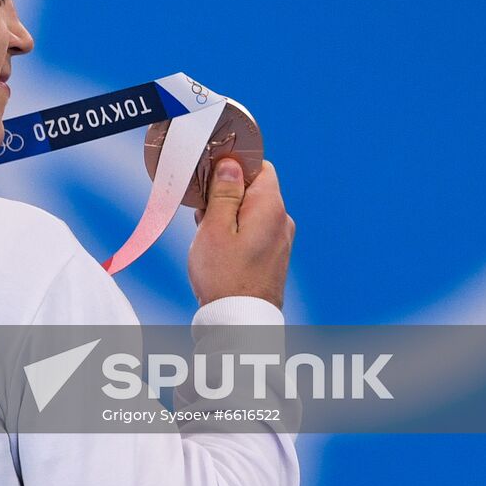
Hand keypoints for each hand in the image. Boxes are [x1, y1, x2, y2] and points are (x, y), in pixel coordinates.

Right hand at [187, 158, 292, 308]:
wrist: (240, 321)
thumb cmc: (224, 277)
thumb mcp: (214, 227)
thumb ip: (224, 192)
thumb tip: (231, 164)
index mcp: (270, 207)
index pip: (259, 166)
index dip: (234, 166)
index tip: (211, 177)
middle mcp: (282, 220)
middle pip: (254, 189)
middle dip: (226, 194)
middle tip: (203, 211)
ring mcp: (280, 239)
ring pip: (252, 211)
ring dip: (228, 215)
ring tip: (208, 235)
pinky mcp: (274, 256)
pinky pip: (255, 230)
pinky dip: (236, 231)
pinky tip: (219, 248)